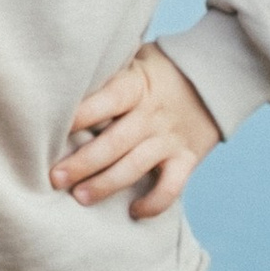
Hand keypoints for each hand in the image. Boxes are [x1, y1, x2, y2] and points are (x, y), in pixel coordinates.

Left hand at [52, 41, 219, 220]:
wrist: (218, 76)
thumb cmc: (163, 69)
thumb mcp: (137, 58)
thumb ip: (109, 71)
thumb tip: (65, 75)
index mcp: (136, 86)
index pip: (104, 101)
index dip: (79, 116)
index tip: (50, 130)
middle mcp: (151, 115)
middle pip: (113, 142)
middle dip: (82, 163)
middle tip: (55, 179)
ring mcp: (169, 139)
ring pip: (134, 167)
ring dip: (106, 185)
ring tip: (80, 198)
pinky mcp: (187, 159)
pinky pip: (171, 188)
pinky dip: (154, 203)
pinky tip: (134, 212)